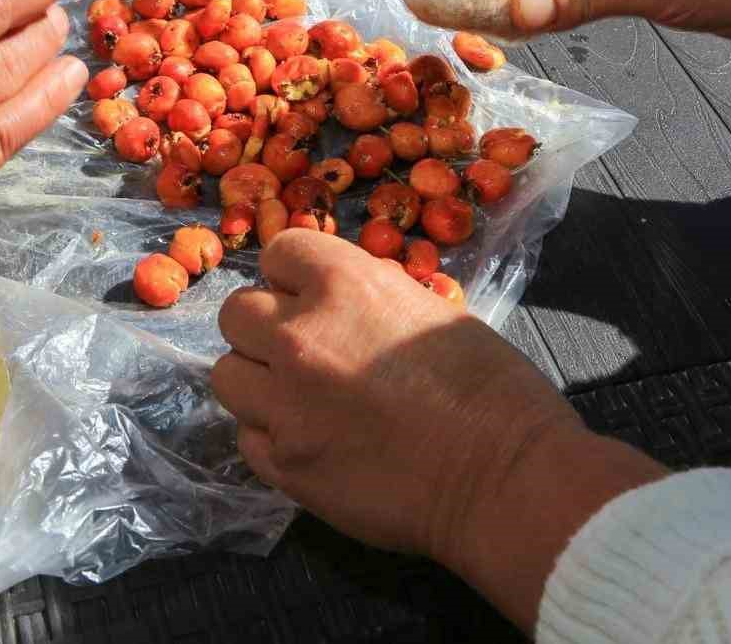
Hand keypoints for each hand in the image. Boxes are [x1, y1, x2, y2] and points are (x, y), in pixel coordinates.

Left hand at [214, 232, 578, 560]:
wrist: (502, 477)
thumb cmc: (491, 388)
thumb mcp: (430, 309)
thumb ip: (369, 299)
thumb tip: (339, 303)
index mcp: (342, 284)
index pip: (279, 252)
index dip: (295, 276)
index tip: (311, 297)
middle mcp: (298, 336)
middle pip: (236, 314)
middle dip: (264, 328)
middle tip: (302, 351)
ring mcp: (284, 405)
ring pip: (228, 375)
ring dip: (258, 381)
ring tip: (300, 398)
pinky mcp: (284, 465)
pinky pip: (248, 436)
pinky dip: (271, 435)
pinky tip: (311, 441)